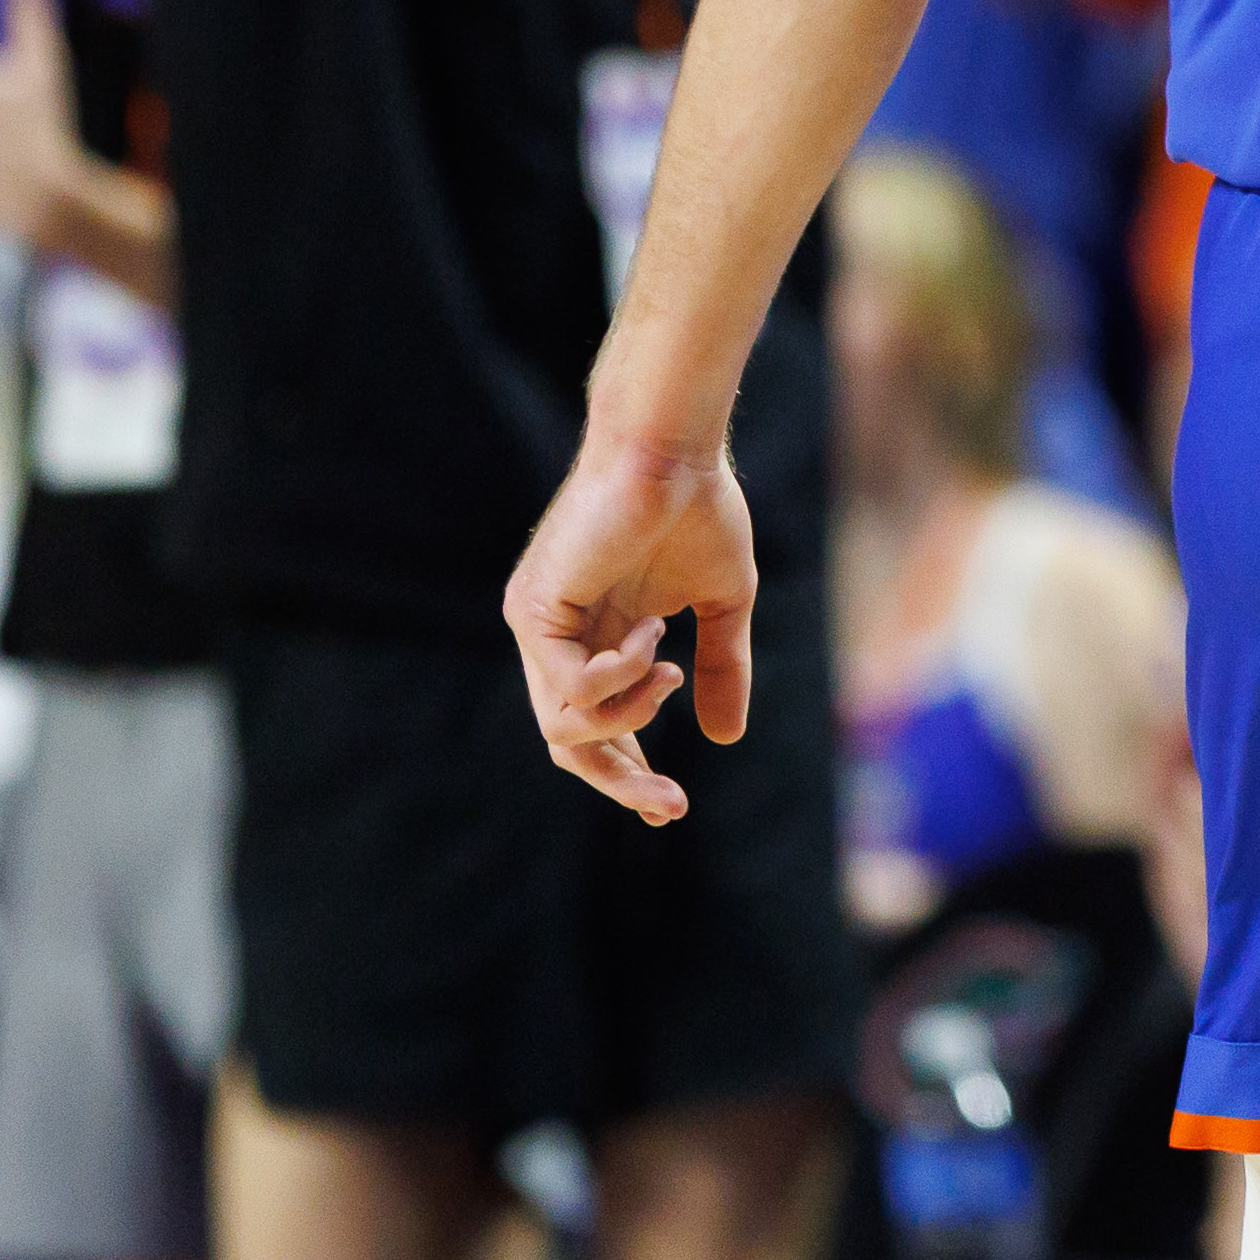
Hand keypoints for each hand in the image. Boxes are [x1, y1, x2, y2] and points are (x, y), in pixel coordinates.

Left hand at [505, 430, 757, 821]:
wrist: (675, 453)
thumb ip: (722, 667)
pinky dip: (620, 674)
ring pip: (563, 729)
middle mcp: (559, 640)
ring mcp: (540, 628)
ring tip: (670, 666)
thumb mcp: (723, 603)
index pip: (599, 728)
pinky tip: (651, 632)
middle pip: (572, 746)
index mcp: (599, 639)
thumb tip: (727, 738)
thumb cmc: (699, 509)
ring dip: (630, 715)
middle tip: (671, 804)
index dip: (631, 771)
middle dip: (623, 780)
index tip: (669, 806)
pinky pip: (571, 687)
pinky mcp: (533, 612)